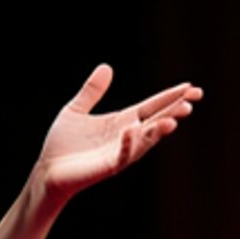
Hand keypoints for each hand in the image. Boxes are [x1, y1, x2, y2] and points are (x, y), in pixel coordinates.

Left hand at [35, 65, 201, 200]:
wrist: (47, 171)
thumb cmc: (63, 144)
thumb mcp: (75, 110)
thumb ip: (91, 91)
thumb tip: (106, 67)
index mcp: (122, 121)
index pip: (152, 107)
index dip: (171, 97)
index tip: (191, 87)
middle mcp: (126, 137)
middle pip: (156, 121)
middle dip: (174, 111)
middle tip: (192, 100)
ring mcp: (119, 152)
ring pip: (145, 140)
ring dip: (160, 130)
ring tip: (175, 120)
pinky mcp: (107, 166)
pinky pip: (121, 155)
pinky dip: (128, 143)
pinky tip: (132, 129)